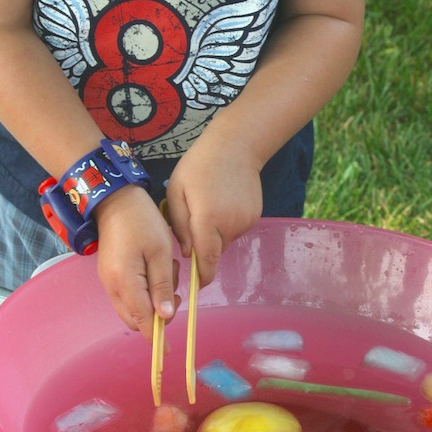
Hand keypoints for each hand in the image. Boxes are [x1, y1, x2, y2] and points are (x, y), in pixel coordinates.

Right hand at [93, 185, 180, 341]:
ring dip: (151, 302)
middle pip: (134, 319)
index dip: (155, 338)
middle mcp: (112, 287)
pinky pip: (128, 295)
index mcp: (125, 282)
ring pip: (131, 308)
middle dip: (156, 317)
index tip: (167, 352)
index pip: (141, 320)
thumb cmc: (143, 222)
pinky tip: (157, 271)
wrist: (116, 201)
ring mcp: (108, 281)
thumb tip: (165, 317)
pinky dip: (144, 292)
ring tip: (168, 275)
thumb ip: (163, 286)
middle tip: (176, 296)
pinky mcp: (110, 274)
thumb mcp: (161, 252)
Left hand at [166, 136, 262, 286]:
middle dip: (204, 248)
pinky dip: (227, 224)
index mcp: (208, 220)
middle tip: (194, 224)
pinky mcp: (255, 217)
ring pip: (226, 241)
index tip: (195, 286)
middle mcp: (230, 225)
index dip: (201, 277)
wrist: (236, 146)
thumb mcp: (177, 192)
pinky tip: (223, 203)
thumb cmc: (199, 166)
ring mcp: (246, 221)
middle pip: (215, 251)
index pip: (206, 260)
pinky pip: (236, 230)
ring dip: (216, 234)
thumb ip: (179, 225)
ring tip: (209, 207)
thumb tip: (186, 252)